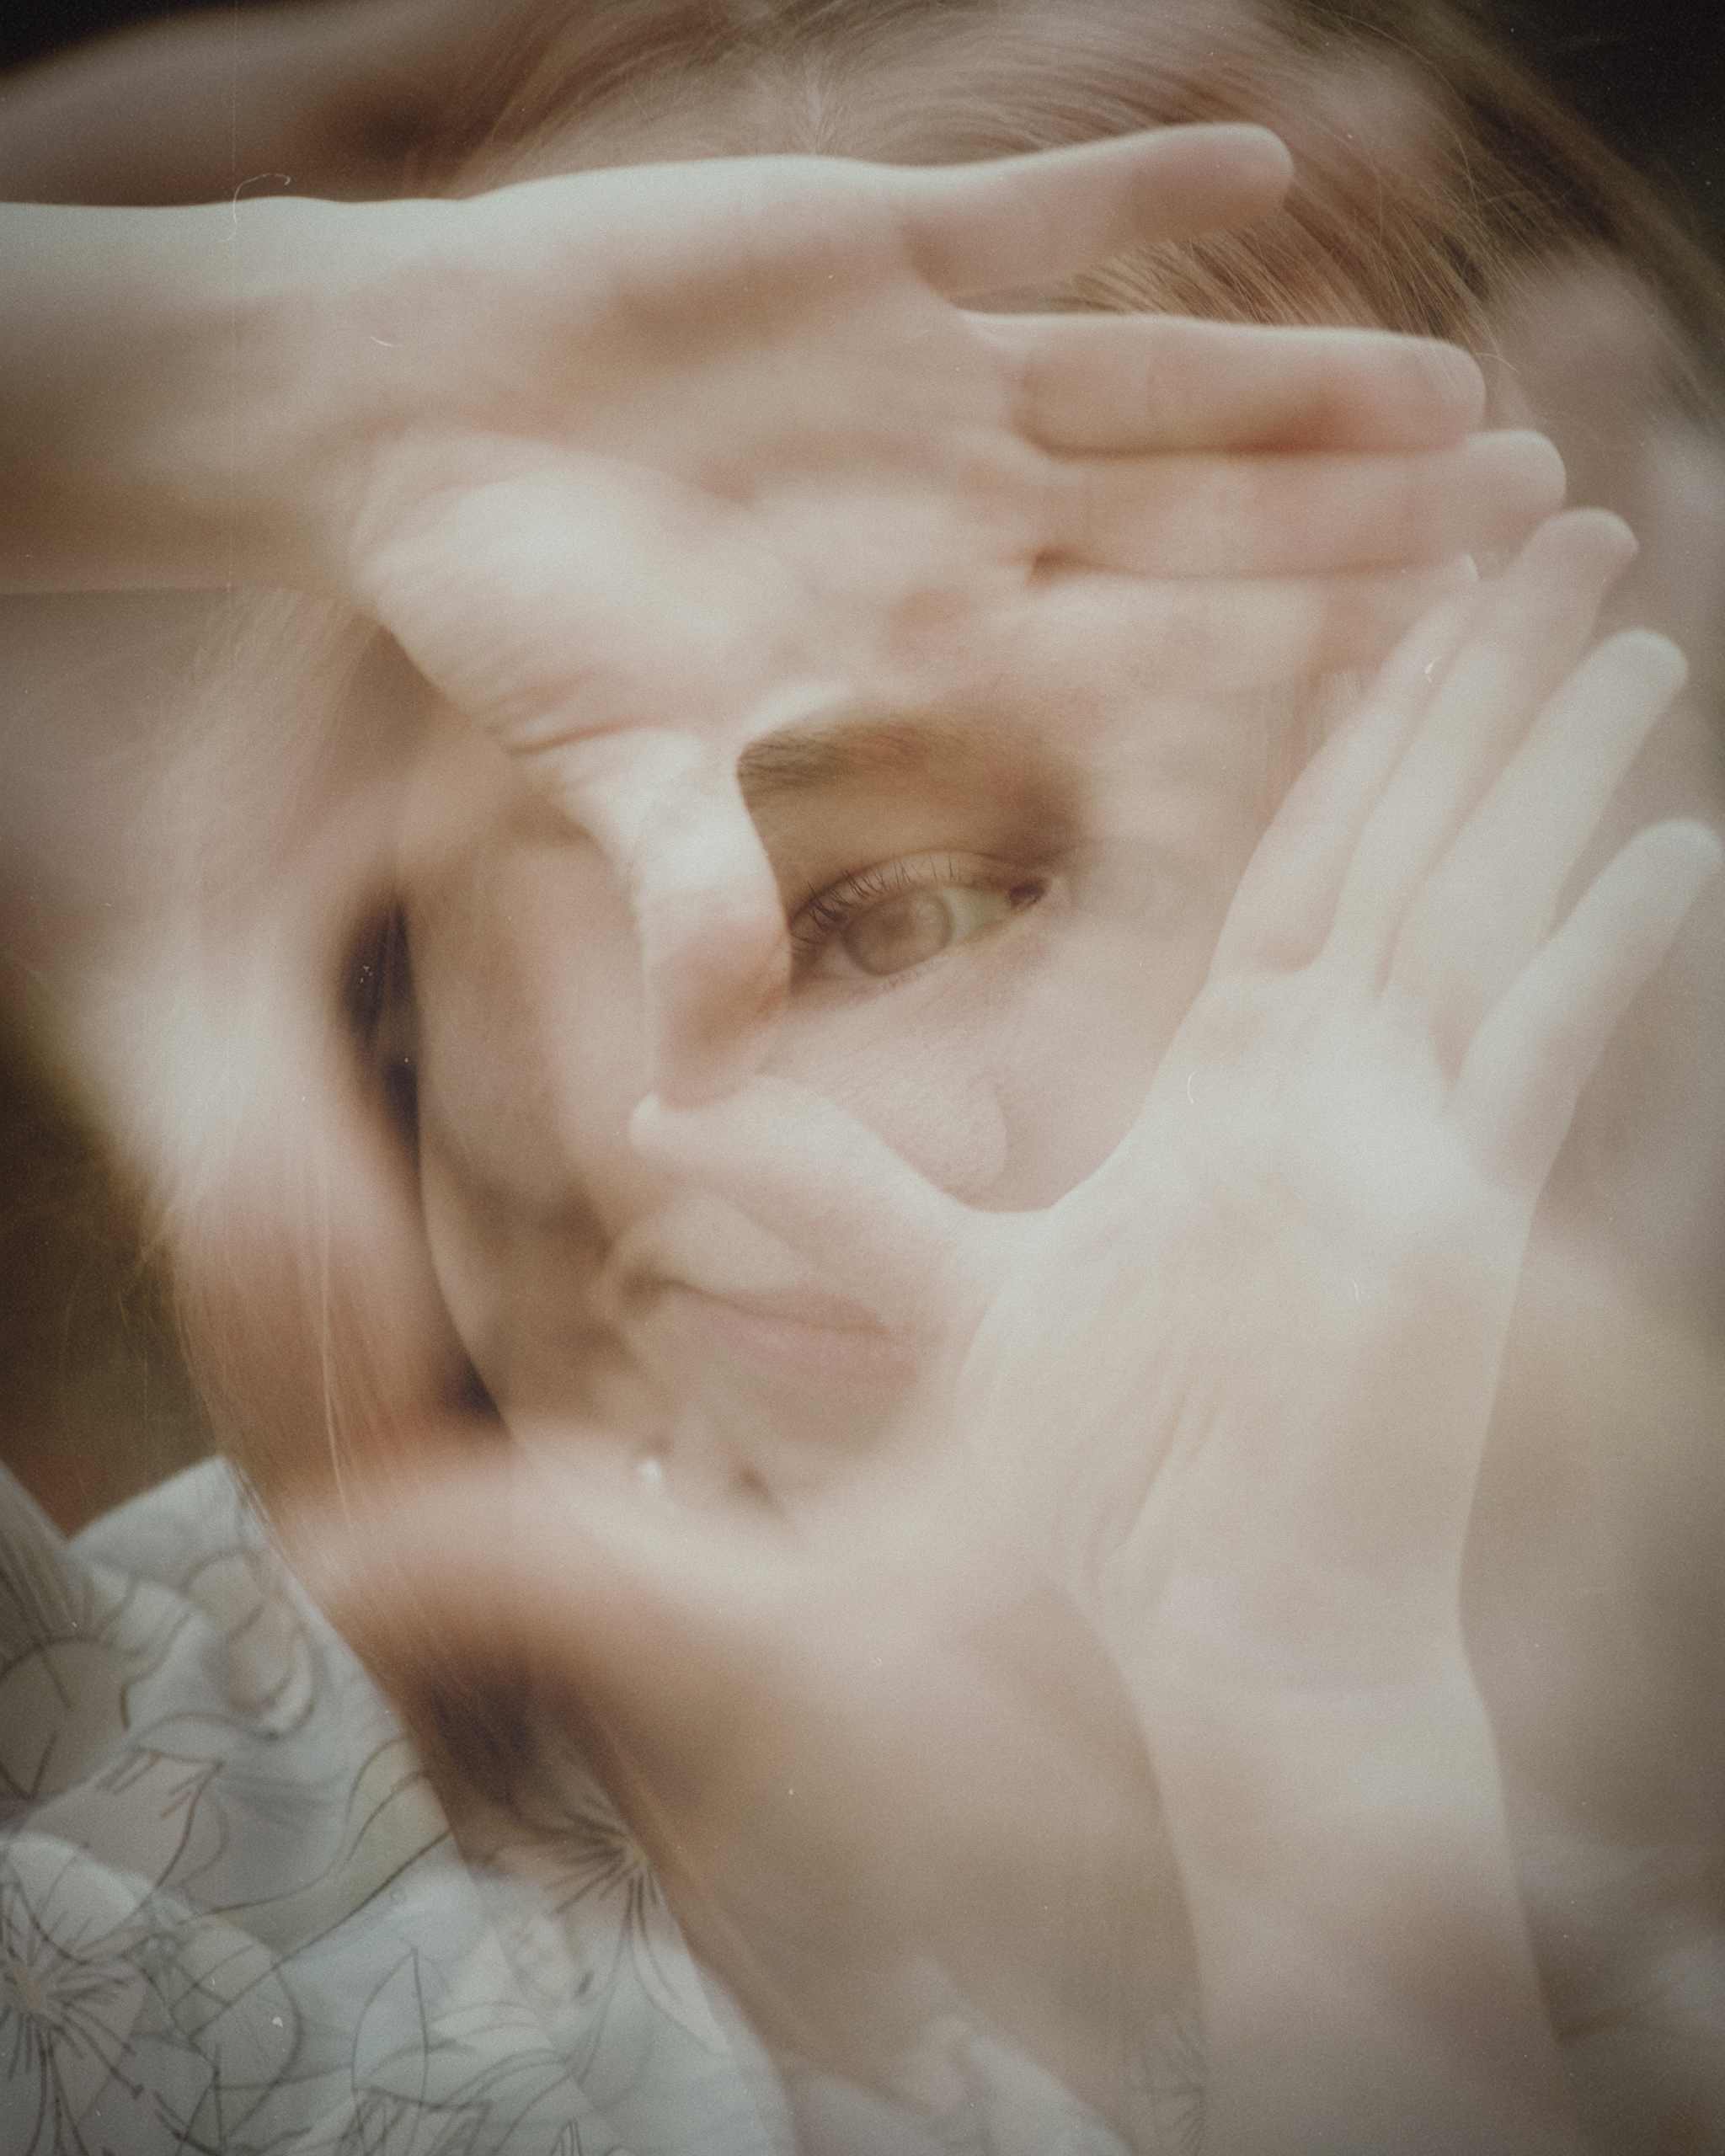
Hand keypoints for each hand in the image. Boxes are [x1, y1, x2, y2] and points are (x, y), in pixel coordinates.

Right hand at [300, 128, 1556, 1095]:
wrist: (405, 418)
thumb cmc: (501, 601)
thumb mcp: (605, 756)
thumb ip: (687, 893)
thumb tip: (699, 1090)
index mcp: (922, 630)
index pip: (1141, 655)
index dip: (1277, 668)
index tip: (1423, 681)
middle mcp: (959, 503)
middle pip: (1194, 516)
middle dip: (1349, 521)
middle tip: (1523, 524)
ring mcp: (929, 370)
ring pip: (1151, 374)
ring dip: (1291, 381)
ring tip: (1445, 390)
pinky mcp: (869, 244)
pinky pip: (1028, 210)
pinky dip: (1128, 188)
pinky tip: (1262, 171)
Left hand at [622, 511, 1716, 2149]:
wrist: (1195, 1828)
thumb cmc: (1036, 1706)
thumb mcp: (819, 1501)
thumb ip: (635, 1447)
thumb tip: (405, 1454)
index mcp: (1199, 1163)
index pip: (1260, 899)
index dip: (1293, 760)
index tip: (1303, 628)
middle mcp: (1313, 1146)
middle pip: (1388, 854)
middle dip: (1457, 684)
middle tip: (1517, 519)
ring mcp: (1388, 1191)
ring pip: (1473, 908)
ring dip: (1542, 752)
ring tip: (1613, 587)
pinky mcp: (1451, 1267)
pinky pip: (1539, 1076)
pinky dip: (1604, 969)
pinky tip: (1676, 848)